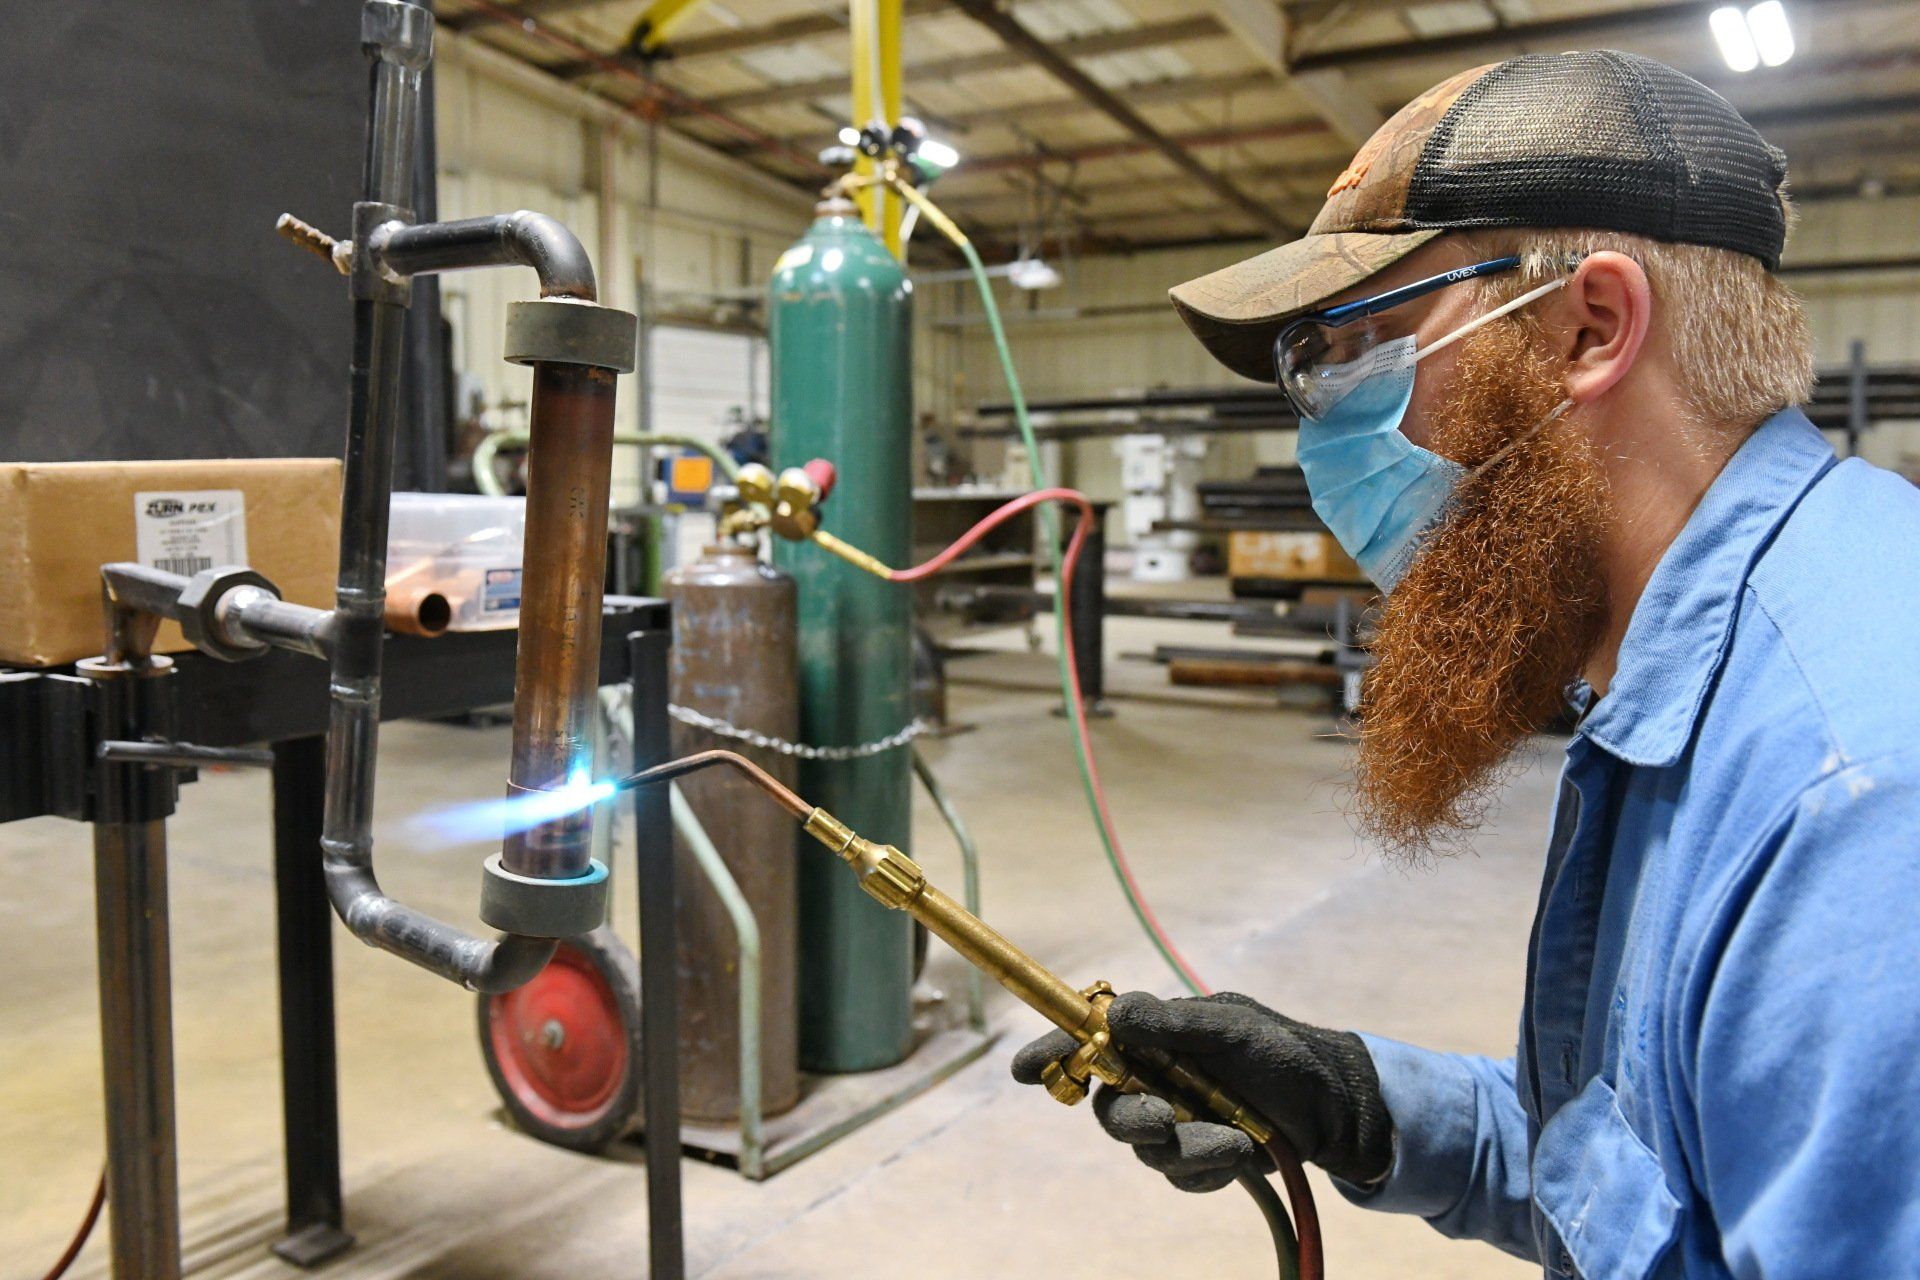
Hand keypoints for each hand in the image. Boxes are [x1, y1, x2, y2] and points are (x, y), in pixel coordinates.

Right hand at [1010, 991, 1392, 1191]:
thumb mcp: (1232, 1029)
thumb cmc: (1284, 1053)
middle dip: (1130, 1117)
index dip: (1052, 1052)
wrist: (1336, 1107)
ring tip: (1234, 1139)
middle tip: (1162, 1120)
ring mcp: (1177, 1120)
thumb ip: (1173, 1023)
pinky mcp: (1199, 1158)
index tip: (1021, 1069)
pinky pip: (1180, 1175)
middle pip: (1109, 1106)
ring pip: (1145, 1148)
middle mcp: (1158, 1079)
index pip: (1091, 1041)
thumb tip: (1115, 1013)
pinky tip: (1240, 1151)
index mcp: (1157, 1038)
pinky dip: (1208, 1167)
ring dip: (1186, 1147)